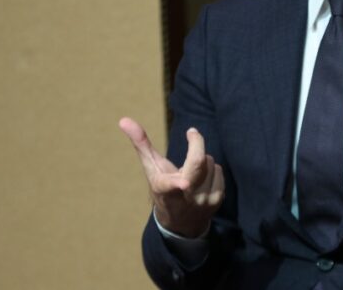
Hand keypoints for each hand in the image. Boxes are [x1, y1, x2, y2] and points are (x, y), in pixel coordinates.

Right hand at [119, 117, 224, 237]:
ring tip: (192, 171)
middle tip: (191, 133)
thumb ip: (140, 143)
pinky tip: (202, 180)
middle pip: (198, 163)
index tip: (184, 183)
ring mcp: (203, 201)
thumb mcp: (150, 169)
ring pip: (210, 162)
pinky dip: (211, 170)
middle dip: (196, 143)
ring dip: (203, 160)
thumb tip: (123, 119)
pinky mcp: (217, 200)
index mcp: (164, 190)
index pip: (169, 186)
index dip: (176, 183)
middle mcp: (184, 198)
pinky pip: (219, 170)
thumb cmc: (163, 189)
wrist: (181, 224)